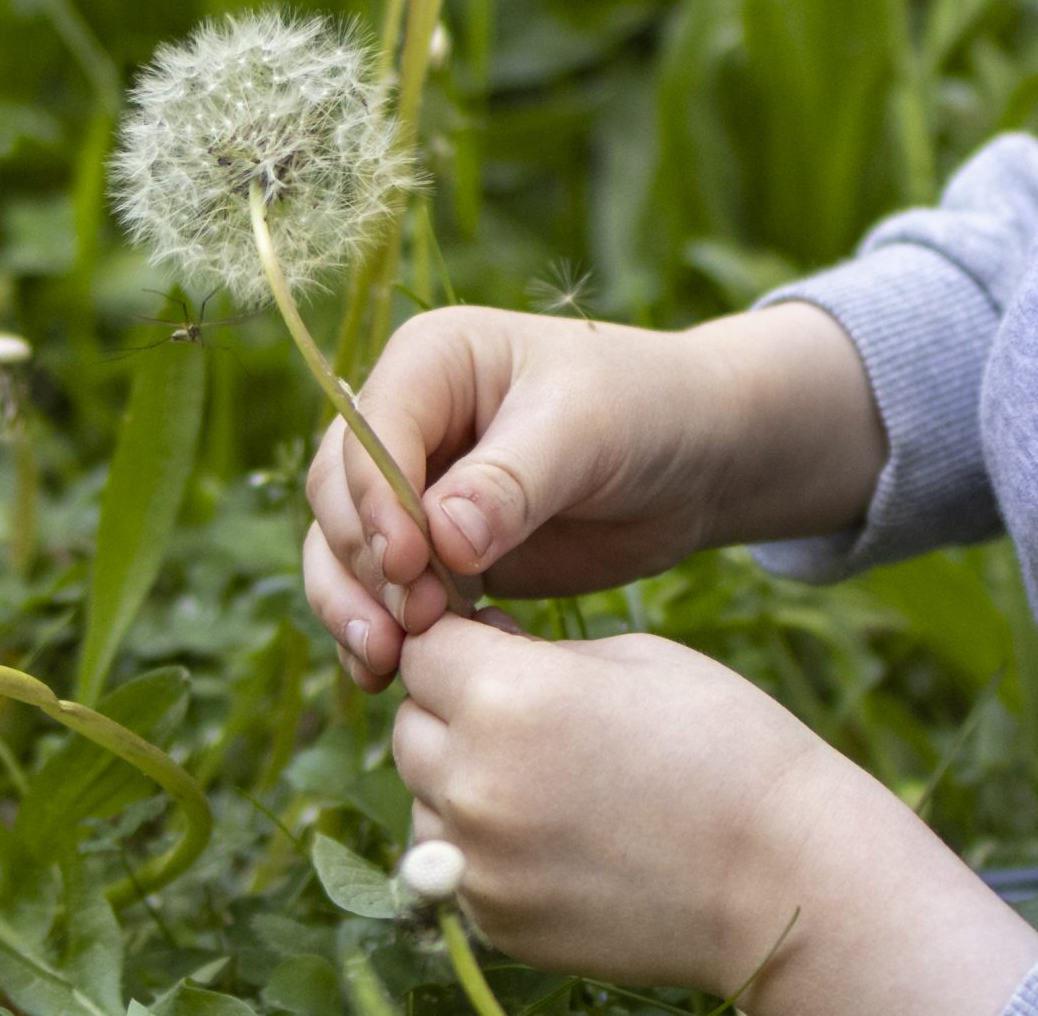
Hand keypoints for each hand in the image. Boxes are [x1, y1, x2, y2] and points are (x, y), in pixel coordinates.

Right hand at [303, 303, 883, 687]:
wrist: (700, 459)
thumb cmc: (648, 411)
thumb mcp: (586, 430)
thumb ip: (511, 483)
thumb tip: (440, 540)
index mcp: (431, 361)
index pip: (370, 434)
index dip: (375, 502)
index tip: (410, 565)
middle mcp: (408, 420)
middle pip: (336, 496)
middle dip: (359, 564)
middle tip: (410, 626)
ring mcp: (416, 488)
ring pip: (341, 550)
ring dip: (353, 608)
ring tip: (386, 665)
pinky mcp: (436, 551)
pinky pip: (383, 593)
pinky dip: (381, 631)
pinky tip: (391, 676)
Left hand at [392, 616, 1037, 1013]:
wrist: (785, 873)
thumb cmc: (724, 742)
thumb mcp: (631, 657)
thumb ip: (532, 655)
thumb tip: (471, 654)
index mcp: (507, 695)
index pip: (422, 646)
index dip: (460, 639)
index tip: (498, 645)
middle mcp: (474, 780)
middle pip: (408, 723)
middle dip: (453, 708)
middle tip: (530, 713)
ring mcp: (480, 862)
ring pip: (424, 798)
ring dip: (462, 780)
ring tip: (553, 777)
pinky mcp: (496, 921)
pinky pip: (454, 865)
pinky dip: (487, 846)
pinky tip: (562, 832)